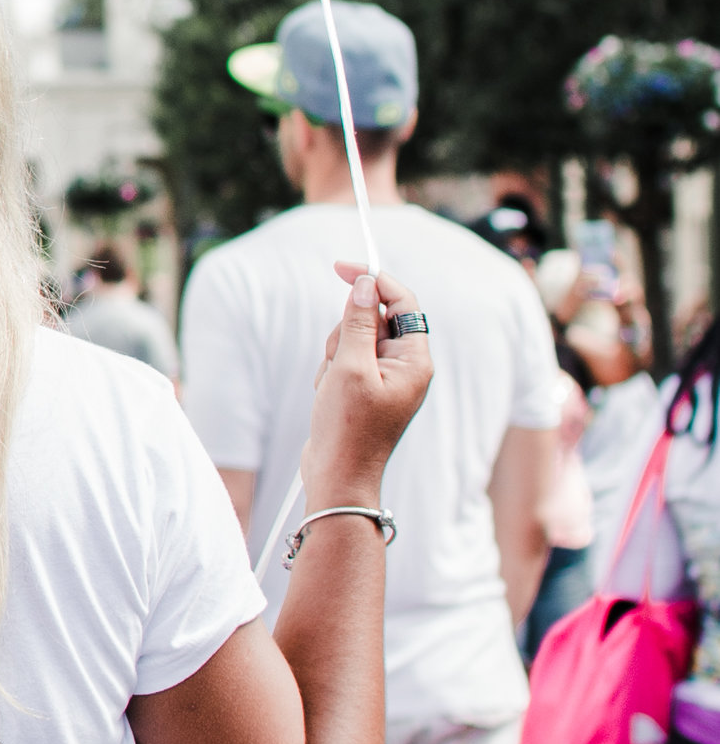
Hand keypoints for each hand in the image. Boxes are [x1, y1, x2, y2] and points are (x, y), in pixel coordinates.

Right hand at [303, 267, 431, 503]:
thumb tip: (366, 284)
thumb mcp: (350, 367)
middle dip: (346, 333)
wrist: (337, 476)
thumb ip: (359, 322)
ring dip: (334, 357)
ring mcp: (384, 377)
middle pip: (371, 320)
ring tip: (333, 388)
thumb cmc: (347, 428)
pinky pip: (343, 360)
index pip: (400, 302)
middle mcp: (404, 366)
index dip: (374, 280)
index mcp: (414, 360)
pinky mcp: (364, 387)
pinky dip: (330, 372)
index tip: (342, 267)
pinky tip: (330, 397)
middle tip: (339, 364)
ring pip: (351, 339)